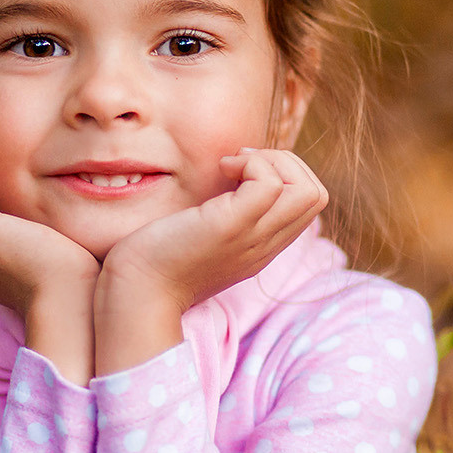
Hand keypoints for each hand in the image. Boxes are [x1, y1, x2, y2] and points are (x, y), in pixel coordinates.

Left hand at [93, 148, 326, 373]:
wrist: (135, 292)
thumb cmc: (156, 260)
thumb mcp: (203, 235)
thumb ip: (224, 213)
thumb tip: (229, 175)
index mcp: (263, 246)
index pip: (309, 204)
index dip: (284, 175)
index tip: (241, 172)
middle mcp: (266, 245)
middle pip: (317, 195)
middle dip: (285, 162)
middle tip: (240, 163)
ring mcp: (253, 237)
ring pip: (308, 190)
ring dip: (273, 161)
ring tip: (233, 165)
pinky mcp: (232, 226)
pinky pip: (270, 184)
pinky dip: (251, 163)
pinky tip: (220, 168)